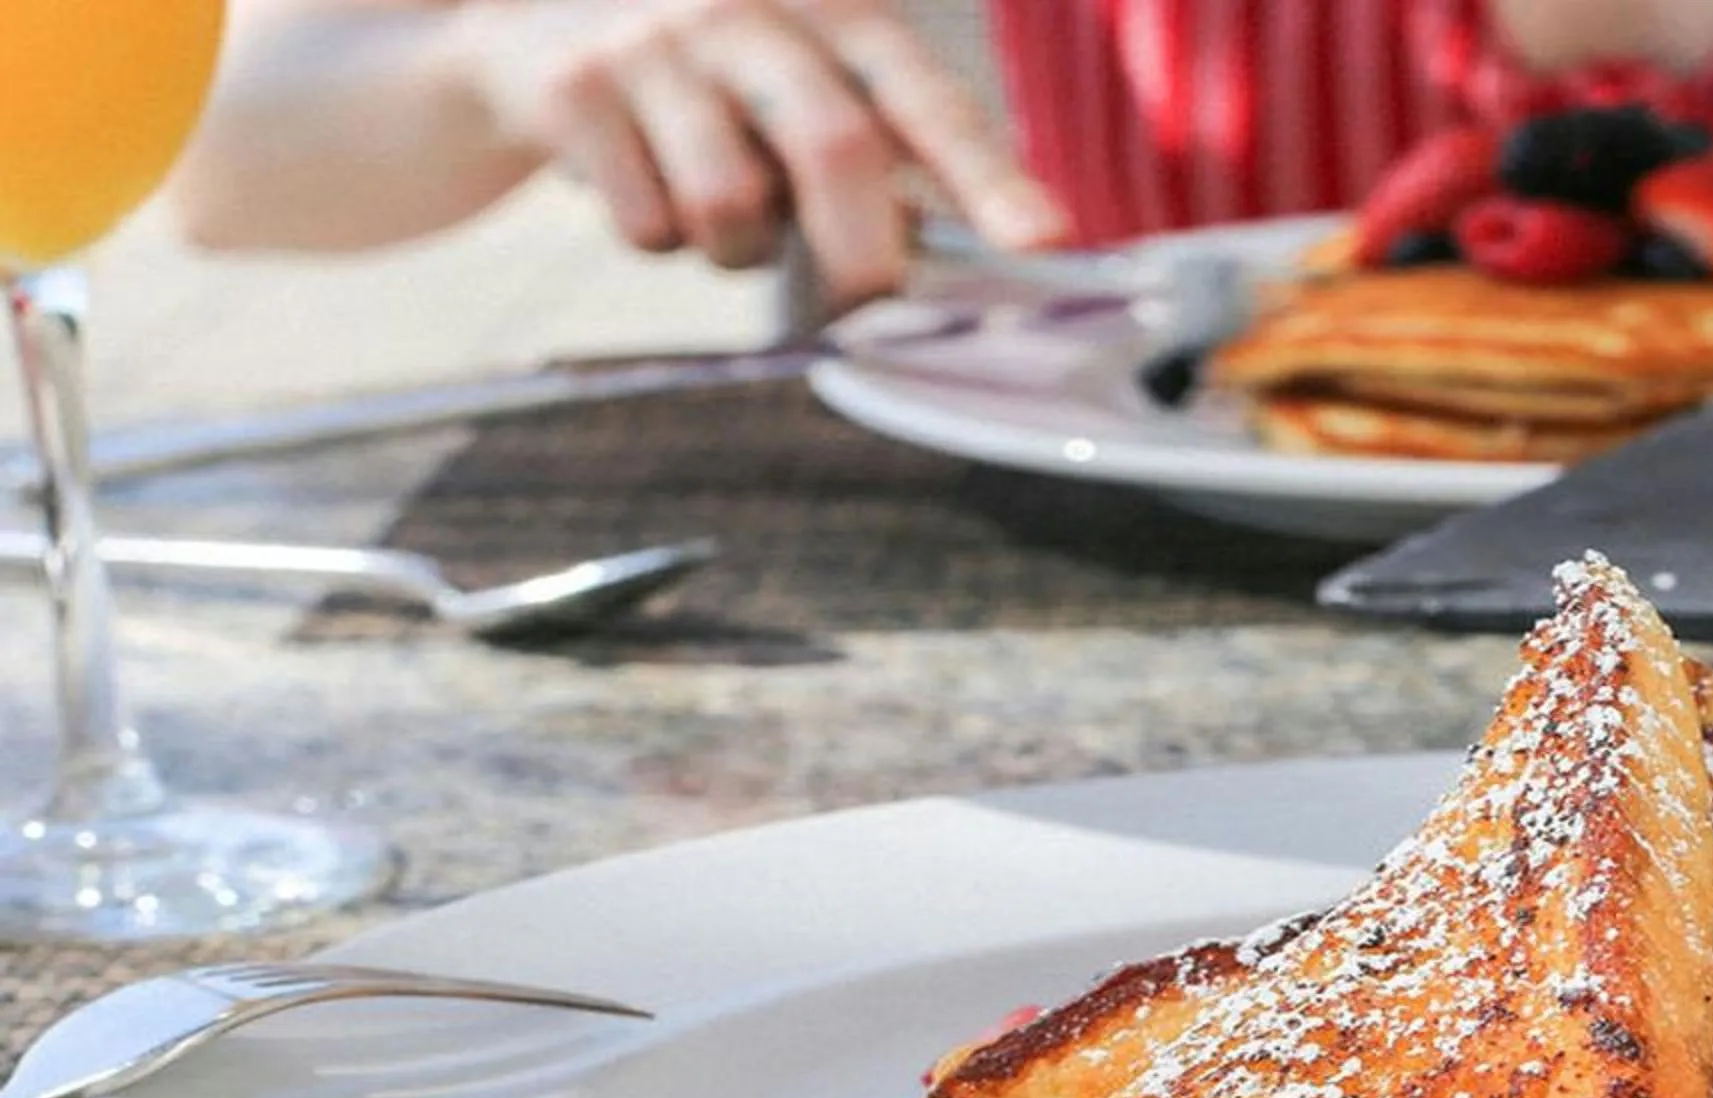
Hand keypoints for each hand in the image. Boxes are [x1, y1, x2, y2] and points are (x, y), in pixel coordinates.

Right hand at [459, 0, 1067, 305]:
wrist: (517, 35)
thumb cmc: (703, 85)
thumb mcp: (798, 92)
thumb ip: (879, 164)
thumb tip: (956, 263)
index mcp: (832, 12)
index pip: (926, 100)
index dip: (989, 176)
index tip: (1044, 243)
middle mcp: (748, 8)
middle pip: (836, 147)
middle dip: (859, 254)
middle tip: (858, 303)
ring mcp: (653, 41)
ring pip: (731, 204)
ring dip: (735, 252)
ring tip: (714, 214)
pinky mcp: (569, 87)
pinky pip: (646, 224)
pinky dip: (654, 238)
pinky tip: (635, 185)